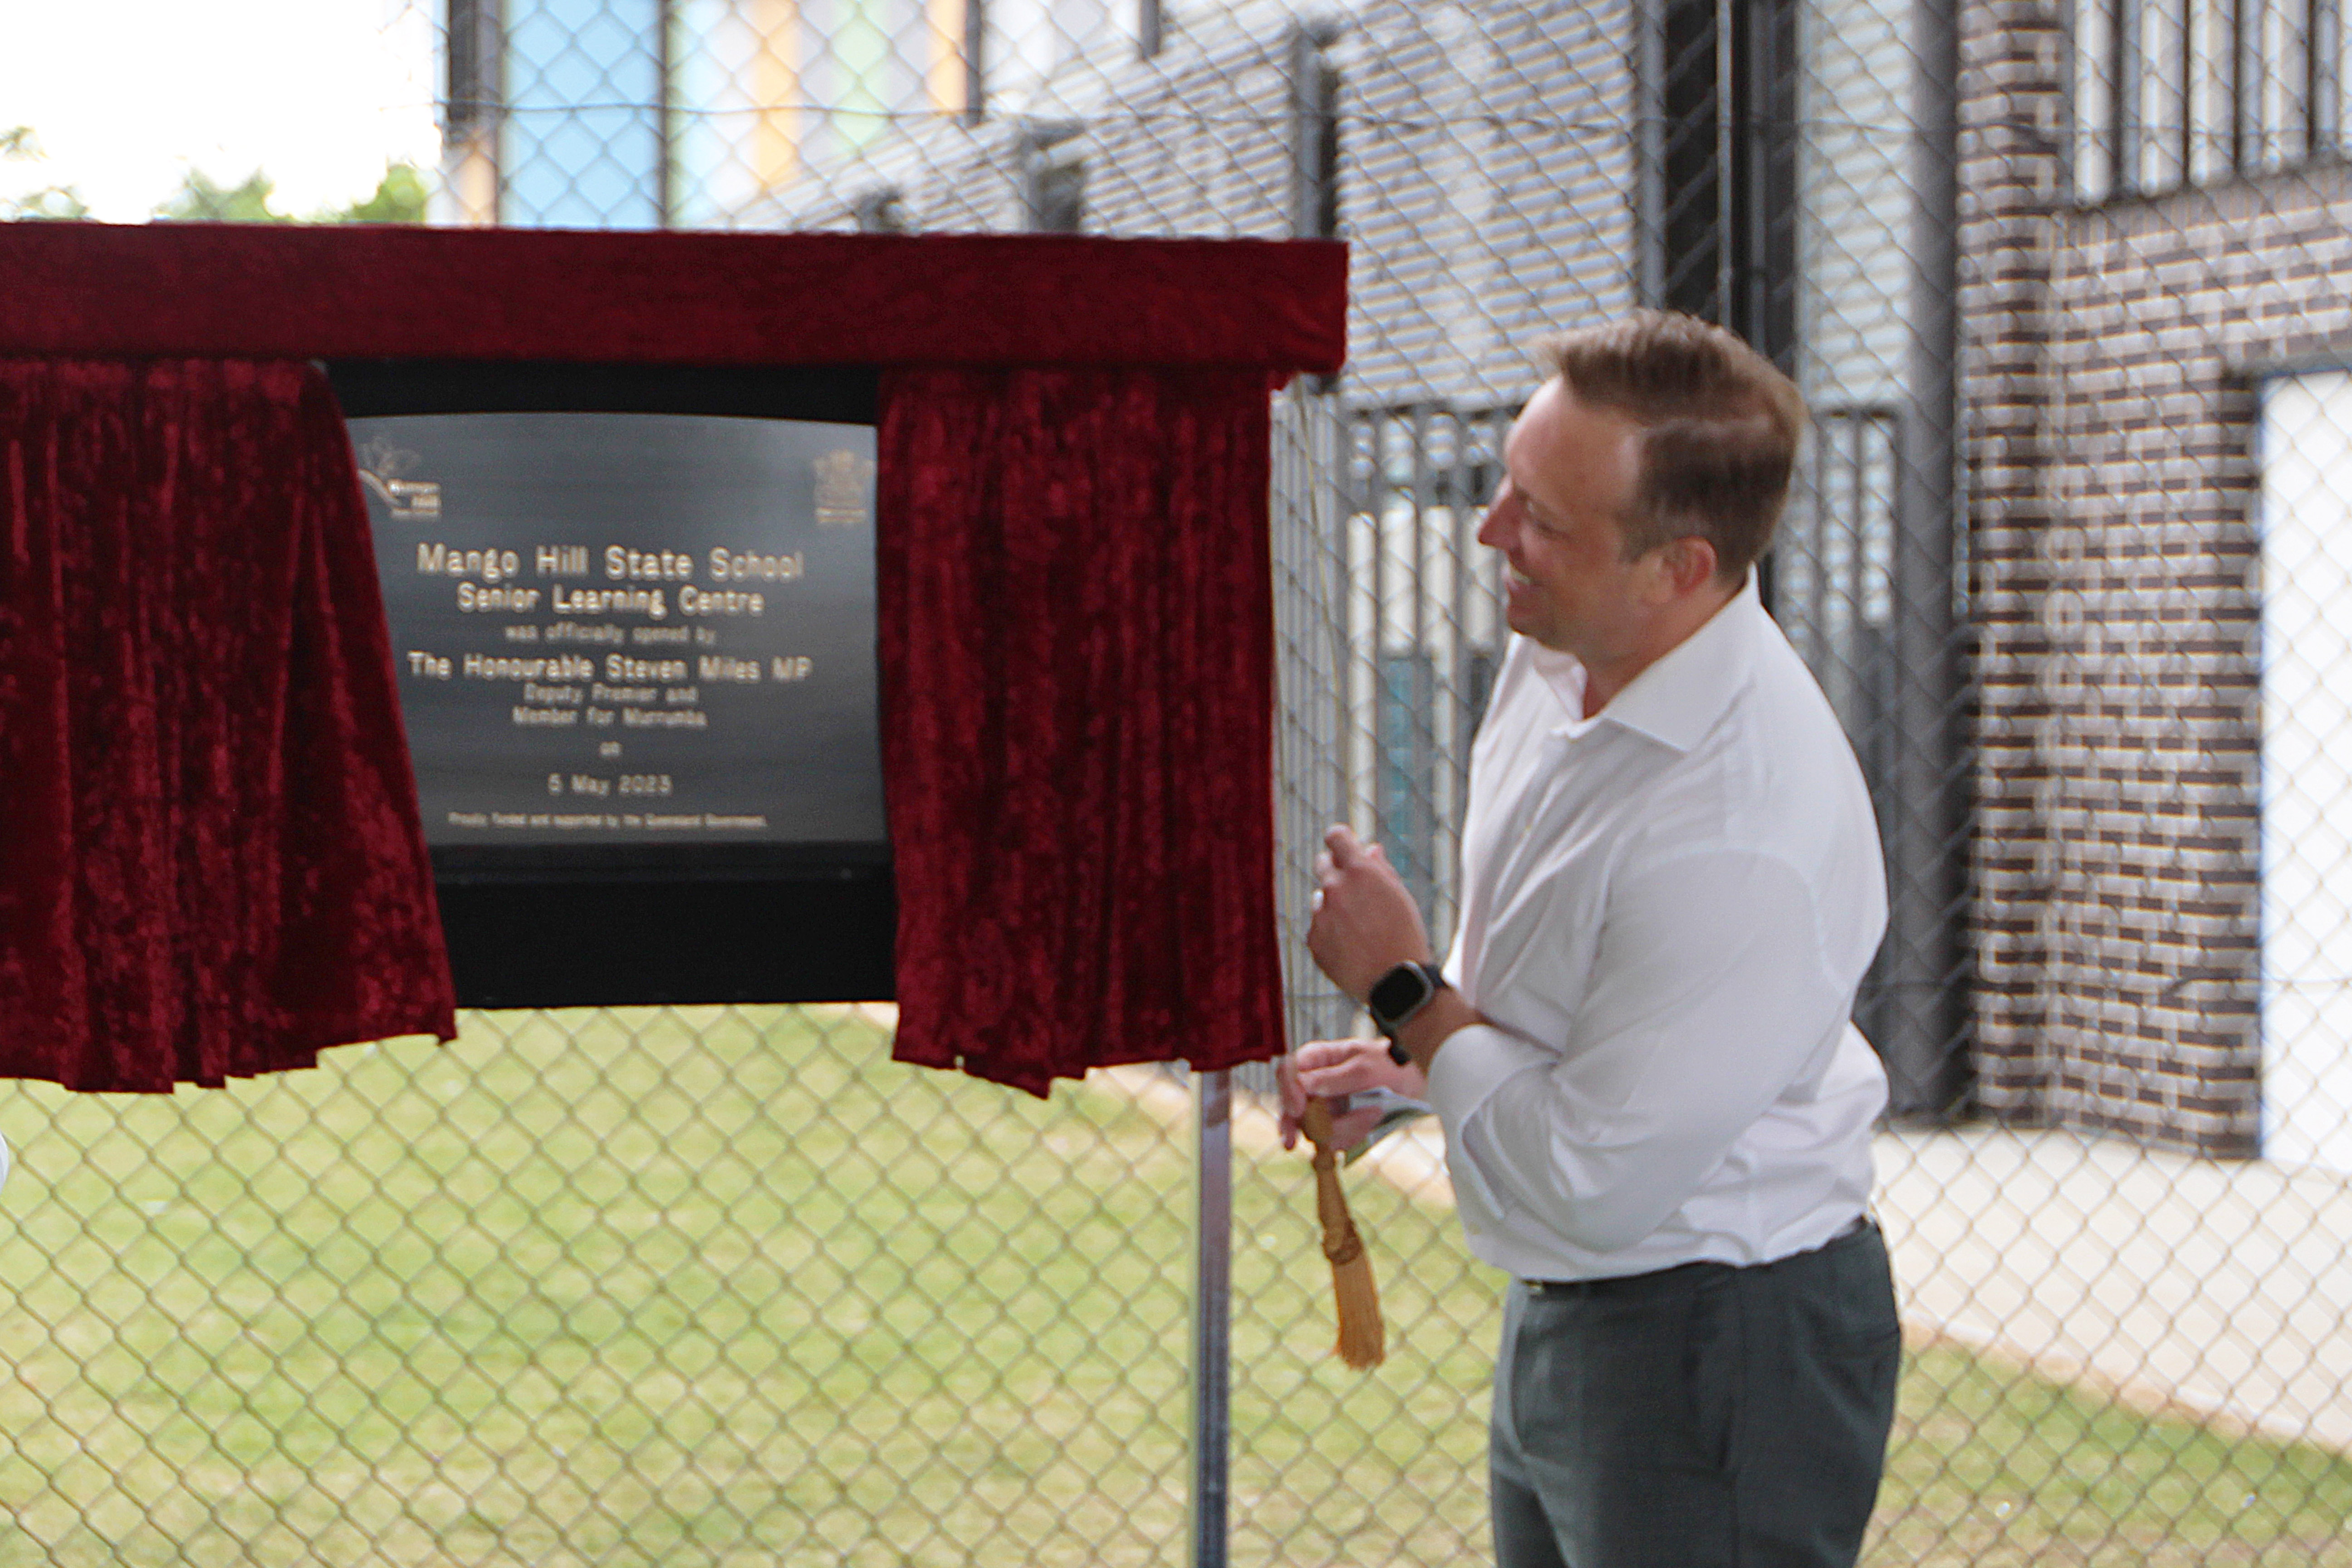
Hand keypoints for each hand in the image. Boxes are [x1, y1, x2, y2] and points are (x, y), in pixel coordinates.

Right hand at [1277, 1037, 1429, 1151]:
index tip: (1297, 1110)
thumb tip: (1300, 1084)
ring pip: (1313, 1129)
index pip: (1286, 1072)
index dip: (1286, 1092)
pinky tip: (1371, 1122)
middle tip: (1298, 1142)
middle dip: (1304, 1124)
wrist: (1412, 1079)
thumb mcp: (1363, 1068)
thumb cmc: (1389, 1064)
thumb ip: (1331, 1078)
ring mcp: (1324, 1105)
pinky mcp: (1336, 1124)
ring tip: (1373, 1116)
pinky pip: (1333, 1140)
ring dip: (1343, 1129)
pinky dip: (1352, 1136)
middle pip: (1291, 1108)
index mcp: (1316, 1059)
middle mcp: (1315, 1083)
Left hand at [1306, 824, 1432, 1001]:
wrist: (1396, 981)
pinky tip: (1353, 947)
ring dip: (1335, 905)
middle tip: (1353, 887)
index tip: (1344, 845)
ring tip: (1361, 927)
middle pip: (1323, 863)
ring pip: (1321, 899)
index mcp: (1359, 871)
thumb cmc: (1406, 935)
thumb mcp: (1400, 897)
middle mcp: (1335, 888)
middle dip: (1335, 869)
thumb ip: (1381, 869)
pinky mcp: (1314, 940)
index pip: (1336, 836)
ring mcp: (1321, 915)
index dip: (1340, 839)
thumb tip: (1370, 849)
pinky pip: (1319, 927)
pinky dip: (1331, 932)